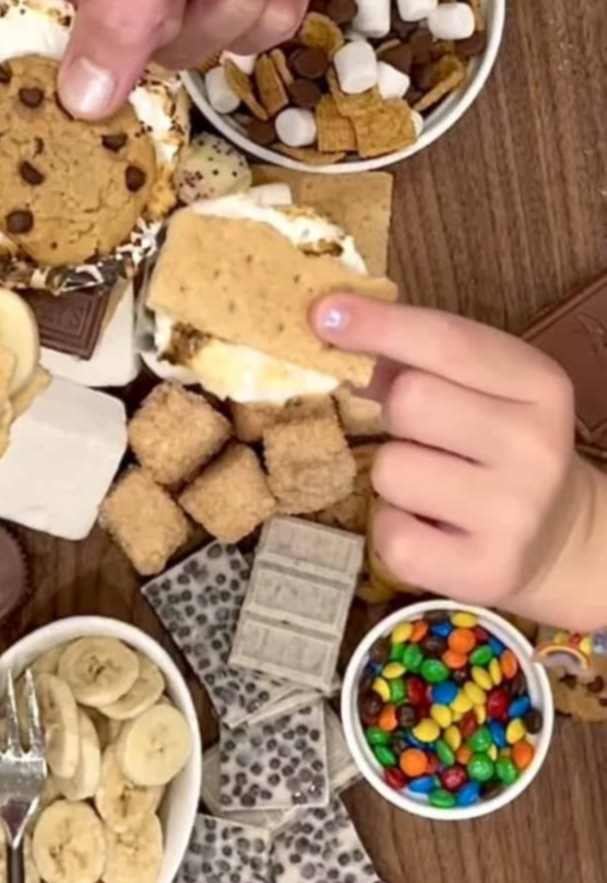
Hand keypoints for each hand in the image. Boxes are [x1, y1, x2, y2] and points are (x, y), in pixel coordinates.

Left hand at [314, 295, 606, 627]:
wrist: (559, 538)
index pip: (447, 342)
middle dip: (394, 412)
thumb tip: (326, 322)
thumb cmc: (496, 445)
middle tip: (420, 431)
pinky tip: (430, 525)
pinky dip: (394, 528)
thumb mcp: (480, 389)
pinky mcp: (486, 572)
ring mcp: (516, 514)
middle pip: (411, 401)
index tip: (323, 311)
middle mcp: (536, 446)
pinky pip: (391, 536)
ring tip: (432, 484)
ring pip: (390, 469)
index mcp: (538, 385)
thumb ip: (414, 356)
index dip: (378, 325)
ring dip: (393, 473)